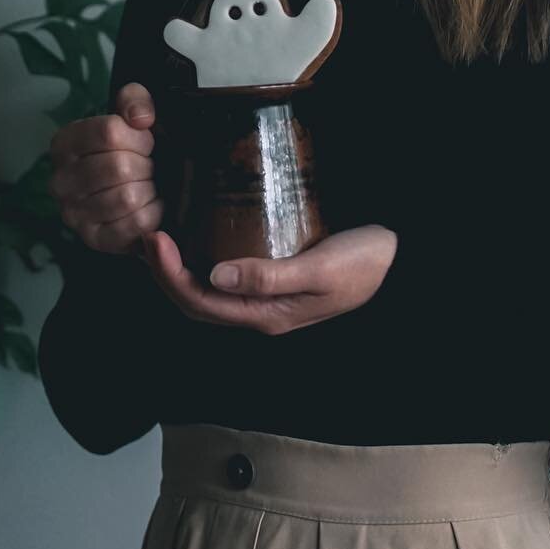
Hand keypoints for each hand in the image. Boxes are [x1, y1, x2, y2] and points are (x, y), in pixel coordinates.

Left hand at [141, 223, 398, 335]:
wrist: (402, 261)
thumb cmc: (366, 262)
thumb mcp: (321, 270)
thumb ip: (270, 275)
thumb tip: (216, 275)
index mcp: (267, 316)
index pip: (201, 303)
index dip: (170, 276)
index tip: (154, 240)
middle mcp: (260, 313)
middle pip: (196, 302)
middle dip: (164, 273)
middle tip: (147, 232)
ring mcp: (266, 298)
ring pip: (206, 292)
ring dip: (177, 269)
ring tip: (160, 235)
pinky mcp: (273, 278)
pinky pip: (223, 277)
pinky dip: (199, 260)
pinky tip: (195, 235)